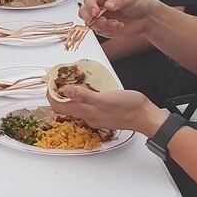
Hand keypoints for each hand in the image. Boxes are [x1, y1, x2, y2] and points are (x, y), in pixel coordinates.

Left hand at [48, 85, 166, 137]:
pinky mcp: (104, 114)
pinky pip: (87, 106)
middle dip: (58, 93)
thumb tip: (65, 92)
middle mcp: (88, 116)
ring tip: (71, 80)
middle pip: (65, 107)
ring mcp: (96, 116)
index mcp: (86, 112)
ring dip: (70, 95)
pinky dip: (82, 97)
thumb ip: (85, 96)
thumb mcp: (106, 98)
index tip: (50, 82)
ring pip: (76, 106)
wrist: (146, 117)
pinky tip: (88, 88)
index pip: (59, 106)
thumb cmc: (129, 107)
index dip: (51, 94)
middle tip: (59, 79)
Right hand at [80, 0, 152, 39]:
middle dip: (91, 18)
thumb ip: (118, 1)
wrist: (145, 17)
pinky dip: (108, 30)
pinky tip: (118, 25)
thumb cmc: (136, 2)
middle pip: (84, 12)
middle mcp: (97, 5)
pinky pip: (99, 31)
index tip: (96, 12)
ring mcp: (99, 17)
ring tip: (115, 23)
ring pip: (90, 24)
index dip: (90, 5)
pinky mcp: (102, 28)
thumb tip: (108, 5)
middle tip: (102, 20)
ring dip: (102, 26)